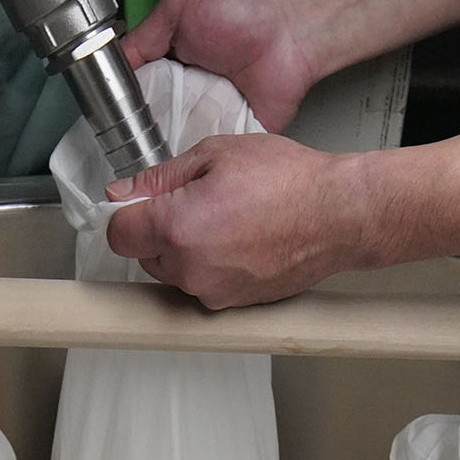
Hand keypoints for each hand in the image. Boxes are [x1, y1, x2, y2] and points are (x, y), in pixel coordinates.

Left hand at [104, 134, 369, 306]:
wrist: (341, 215)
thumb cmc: (290, 180)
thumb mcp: (216, 154)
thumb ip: (161, 176)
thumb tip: (124, 192)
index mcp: (178, 227)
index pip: (119, 232)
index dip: (126, 211)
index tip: (139, 200)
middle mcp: (190, 269)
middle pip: (144, 254)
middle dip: (159, 229)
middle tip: (198, 200)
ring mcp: (213, 292)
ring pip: (174, 271)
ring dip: (185, 248)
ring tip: (226, 218)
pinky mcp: (234, 304)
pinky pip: (203, 284)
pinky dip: (211, 264)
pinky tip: (240, 238)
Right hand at [122, 0, 319, 132]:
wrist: (289, 29)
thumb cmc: (244, 11)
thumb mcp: (179, 9)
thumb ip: (144, 36)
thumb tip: (117, 60)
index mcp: (174, 63)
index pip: (140, 90)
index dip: (126, 101)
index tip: (113, 112)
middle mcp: (191, 90)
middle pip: (156, 119)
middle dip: (143, 127)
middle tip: (132, 132)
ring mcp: (212, 112)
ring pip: (179, 138)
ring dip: (168, 141)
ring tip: (155, 145)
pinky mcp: (235, 130)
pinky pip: (212, 147)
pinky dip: (200, 151)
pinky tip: (185, 153)